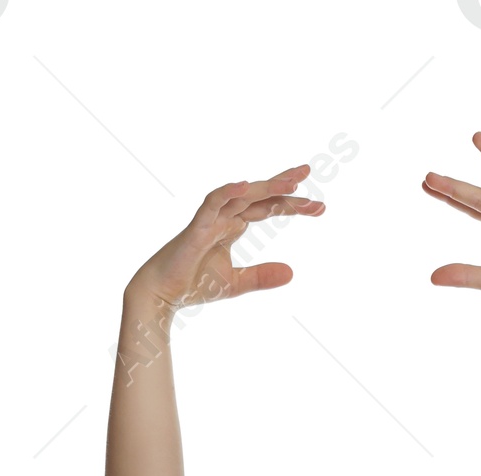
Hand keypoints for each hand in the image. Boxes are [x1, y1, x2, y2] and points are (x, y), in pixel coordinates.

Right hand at [131, 167, 323, 311]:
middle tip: (310, 175)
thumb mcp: (236, 283)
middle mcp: (224, 216)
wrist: (162, 295)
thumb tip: (292, 273)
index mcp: (233, 225)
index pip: (267, 207)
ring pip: (242, 195)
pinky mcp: (196, 227)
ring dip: (266, 187)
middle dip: (284, 186)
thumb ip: (262, 276)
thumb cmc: (194, 285)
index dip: (291, 205)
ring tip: (292, 184)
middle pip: (259, 195)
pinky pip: (213, 203)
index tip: (319, 208)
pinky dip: (228, 193)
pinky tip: (246, 185)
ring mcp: (210, 218)